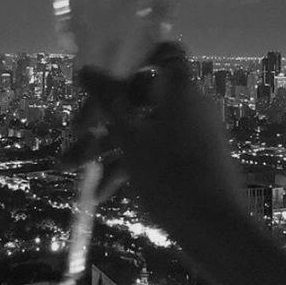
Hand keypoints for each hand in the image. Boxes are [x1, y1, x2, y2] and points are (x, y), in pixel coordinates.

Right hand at [71, 42, 244, 237]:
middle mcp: (187, 104)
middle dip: (101, 115)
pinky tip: (99, 195)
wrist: (216, 231)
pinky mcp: (188, 161)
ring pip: (141, 128)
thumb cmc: (170, 174)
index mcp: (179, 87)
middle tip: (72, 133)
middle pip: (139, 95)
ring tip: (69, 168)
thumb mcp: (130, 136)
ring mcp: (189, 134)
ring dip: (105, 146)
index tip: (105, 73)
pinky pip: (153, 151)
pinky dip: (128, 166)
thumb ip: (108, 99)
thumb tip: (86, 70)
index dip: (135, 56)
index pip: (163, 53)